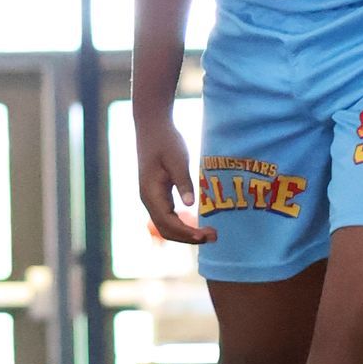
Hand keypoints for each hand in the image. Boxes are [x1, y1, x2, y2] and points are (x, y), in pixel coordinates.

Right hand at [138, 111, 207, 247]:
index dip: (187, 233)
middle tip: (214, 236)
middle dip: (189, 237)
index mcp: (151, 192)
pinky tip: (197, 222)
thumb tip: (190, 204)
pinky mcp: (157, 193)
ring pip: (167, 225)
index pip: (168, 222)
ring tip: (208, 233)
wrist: (152, 126)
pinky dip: (182, 224)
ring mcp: (151, 197)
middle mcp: (148, 199)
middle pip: (166, 230)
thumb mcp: (177, 159)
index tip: (205, 236)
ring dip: (186, 233)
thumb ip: (183, 181)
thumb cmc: (166, 140)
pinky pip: (168, 217)